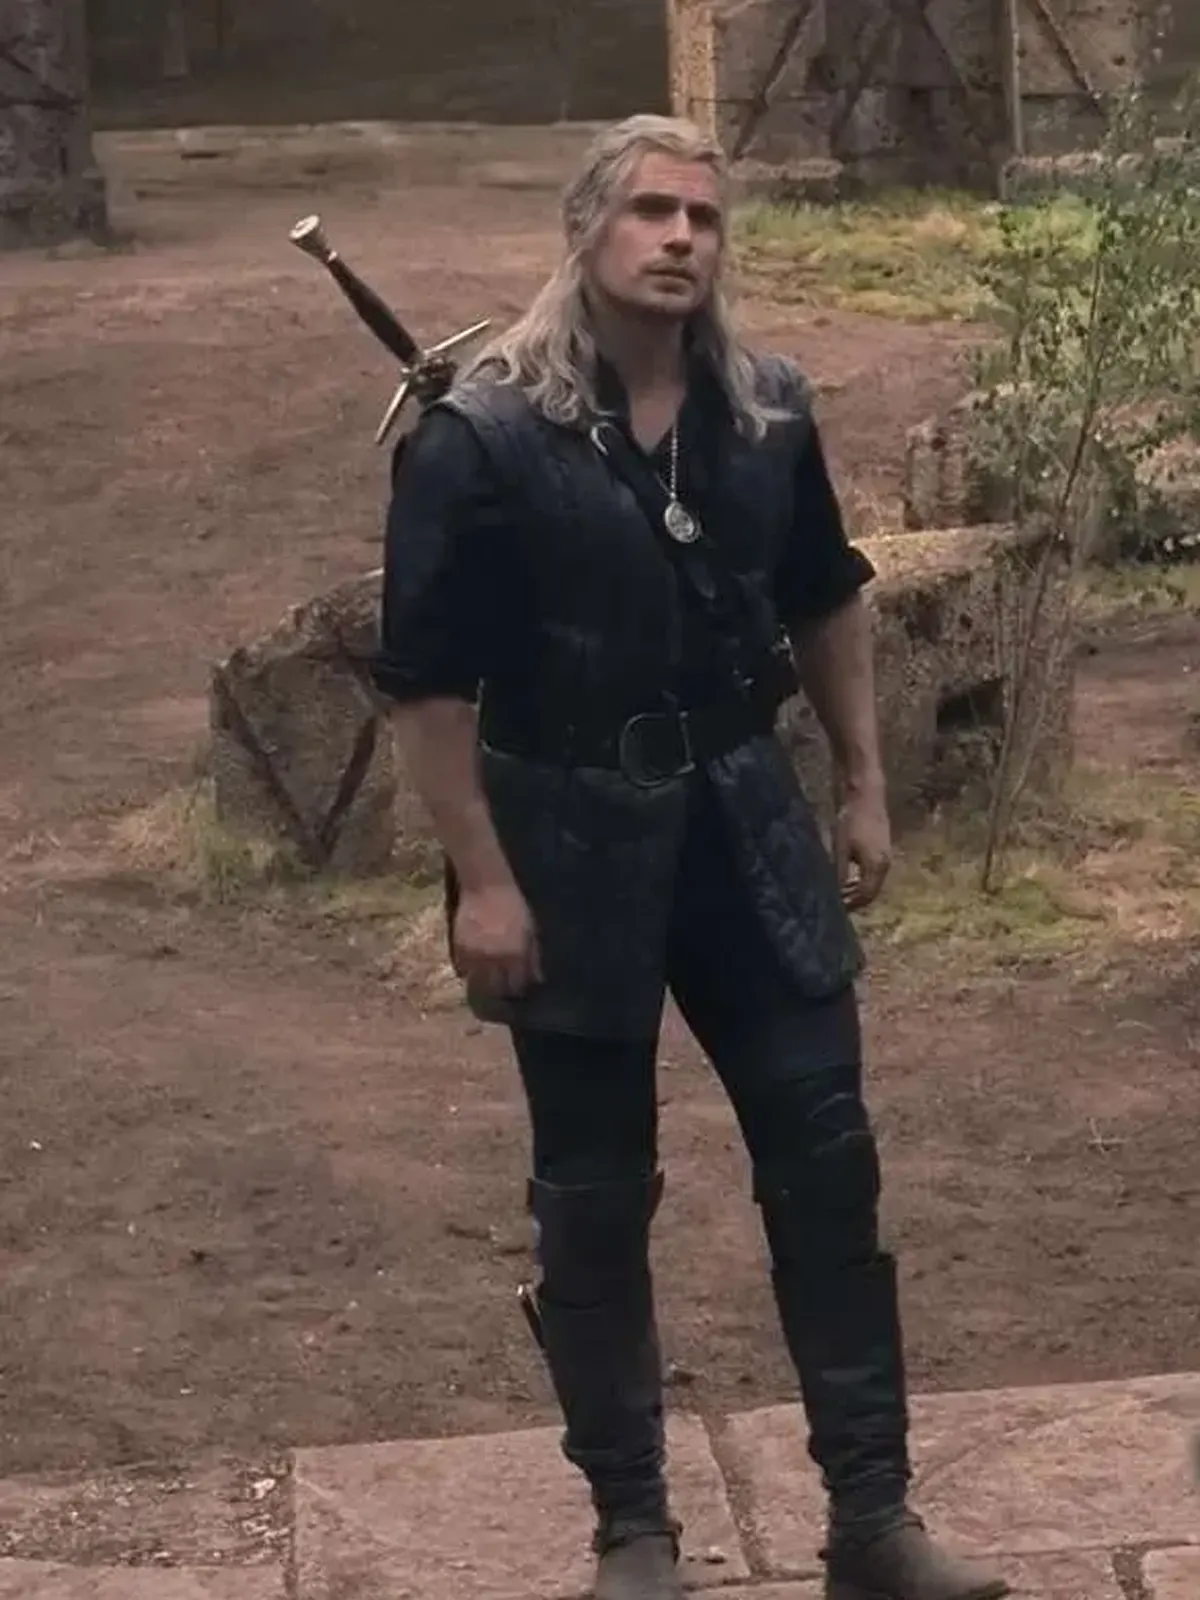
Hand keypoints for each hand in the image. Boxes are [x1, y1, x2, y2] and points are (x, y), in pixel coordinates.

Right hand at [452, 881, 542, 999]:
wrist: (487, 886)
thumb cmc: (513, 905)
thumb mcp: (530, 929)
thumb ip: (533, 956)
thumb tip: (537, 980)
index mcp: (517, 953)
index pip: (519, 985)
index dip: (520, 991)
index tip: (521, 993)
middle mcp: (496, 958)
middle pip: (499, 990)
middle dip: (503, 994)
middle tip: (504, 992)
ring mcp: (476, 955)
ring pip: (480, 985)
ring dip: (486, 988)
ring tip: (489, 987)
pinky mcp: (460, 950)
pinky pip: (464, 972)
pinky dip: (470, 974)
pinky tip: (476, 972)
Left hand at [834, 781, 891, 910]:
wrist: (867, 796)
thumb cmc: (851, 821)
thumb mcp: (841, 849)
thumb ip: (840, 874)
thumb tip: (835, 894)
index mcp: (876, 867)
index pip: (865, 896)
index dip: (851, 905)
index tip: (835, 909)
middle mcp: (885, 865)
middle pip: (871, 892)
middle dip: (855, 900)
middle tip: (836, 903)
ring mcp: (886, 857)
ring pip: (873, 882)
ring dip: (858, 890)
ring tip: (840, 893)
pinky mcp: (883, 850)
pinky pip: (873, 872)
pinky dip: (862, 879)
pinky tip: (848, 877)